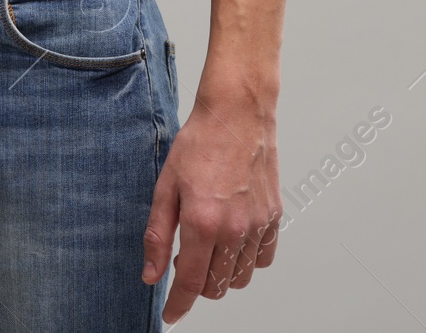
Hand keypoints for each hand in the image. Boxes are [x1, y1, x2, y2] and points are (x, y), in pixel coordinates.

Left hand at [142, 97, 280, 324]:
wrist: (236, 114)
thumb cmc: (198, 144)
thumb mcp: (165, 187)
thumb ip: (158, 235)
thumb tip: (151, 275)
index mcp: (202, 222)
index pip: (191, 284)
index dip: (178, 305)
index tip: (170, 315)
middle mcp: (234, 229)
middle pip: (217, 286)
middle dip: (197, 285)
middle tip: (184, 258)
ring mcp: (258, 224)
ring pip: (240, 278)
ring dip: (221, 274)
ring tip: (207, 246)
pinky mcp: (274, 216)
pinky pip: (263, 259)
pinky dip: (246, 260)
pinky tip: (232, 240)